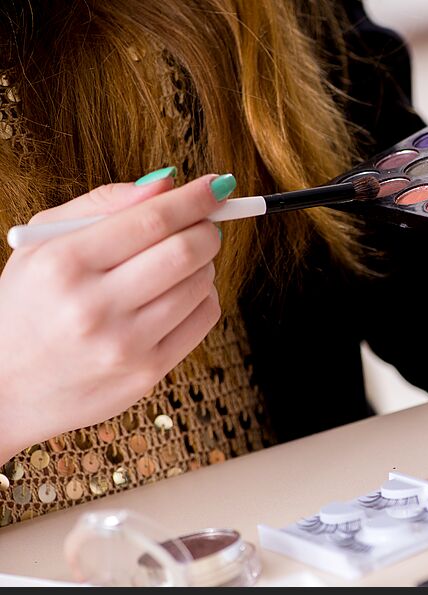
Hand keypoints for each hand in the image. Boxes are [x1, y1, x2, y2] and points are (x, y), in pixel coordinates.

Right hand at [0, 170, 233, 459]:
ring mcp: (124, 345)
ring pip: (200, 285)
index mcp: (63, 264)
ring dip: (203, 264)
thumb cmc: (27, 304)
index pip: (151, 220)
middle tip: (203, 224)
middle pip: (185, 252)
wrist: (5, 390)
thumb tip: (166, 182)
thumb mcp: (42, 244)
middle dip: (206, 230)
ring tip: (180, 263)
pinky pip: (203, 319)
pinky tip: (179, 294)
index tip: (218, 185)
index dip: (194, 199)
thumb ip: (103, 204)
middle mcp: (94, 307)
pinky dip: (203, 297)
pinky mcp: (146, 374)